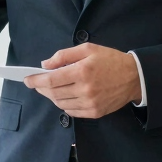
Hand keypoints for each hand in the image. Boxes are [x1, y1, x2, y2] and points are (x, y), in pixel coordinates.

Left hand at [24, 43, 141, 118]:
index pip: (51, 79)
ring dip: (51, 96)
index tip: (27, 80)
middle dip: (41, 88)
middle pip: (54, 93)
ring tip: (50, 88)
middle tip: (36, 83)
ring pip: (61, 103)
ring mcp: (90, 103)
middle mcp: (85, 89)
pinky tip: (63, 96)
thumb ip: (64, 56)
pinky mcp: (95, 112)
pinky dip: (63, 104)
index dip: (36, 81)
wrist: (134, 77)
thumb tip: (45, 65)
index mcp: (82, 72)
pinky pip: (71, 112)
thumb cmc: (110, 60)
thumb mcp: (87, 49)